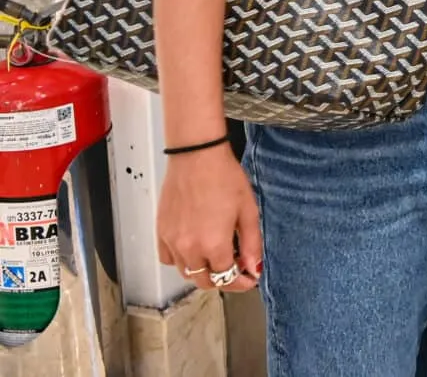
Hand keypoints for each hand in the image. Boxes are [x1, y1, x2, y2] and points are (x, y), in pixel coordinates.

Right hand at [156, 145, 261, 291]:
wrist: (197, 157)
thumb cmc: (224, 178)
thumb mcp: (248, 211)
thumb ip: (251, 243)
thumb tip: (253, 268)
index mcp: (213, 245)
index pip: (226, 278)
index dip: (241, 281)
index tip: (249, 278)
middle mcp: (188, 248)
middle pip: (204, 281)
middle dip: (223, 280)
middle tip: (236, 269)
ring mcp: (171, 241)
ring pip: (186, 272)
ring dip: (203, 271)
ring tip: (218, 256)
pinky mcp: (160, 232)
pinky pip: (168, 259)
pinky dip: (181, 261)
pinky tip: (194, 248)